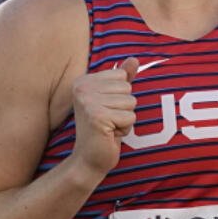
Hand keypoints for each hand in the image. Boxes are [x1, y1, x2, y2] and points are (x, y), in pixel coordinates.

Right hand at [70, 56, 137, 177]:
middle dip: (124, 108)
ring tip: (109, 127)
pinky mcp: (97, 116)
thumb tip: (134, 59)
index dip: (120, 96)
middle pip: (127, 89)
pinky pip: (130, 117)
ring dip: (125, 119)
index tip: (105, 109)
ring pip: (130, 102)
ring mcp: (88, 102)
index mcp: (84, 81)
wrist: (89, 159)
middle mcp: (82, 88)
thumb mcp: (113, 101)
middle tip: (108, 121)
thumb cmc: (103, 130)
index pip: (122, 76)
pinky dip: (125, 129)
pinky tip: (109, 135)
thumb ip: (122, 79)